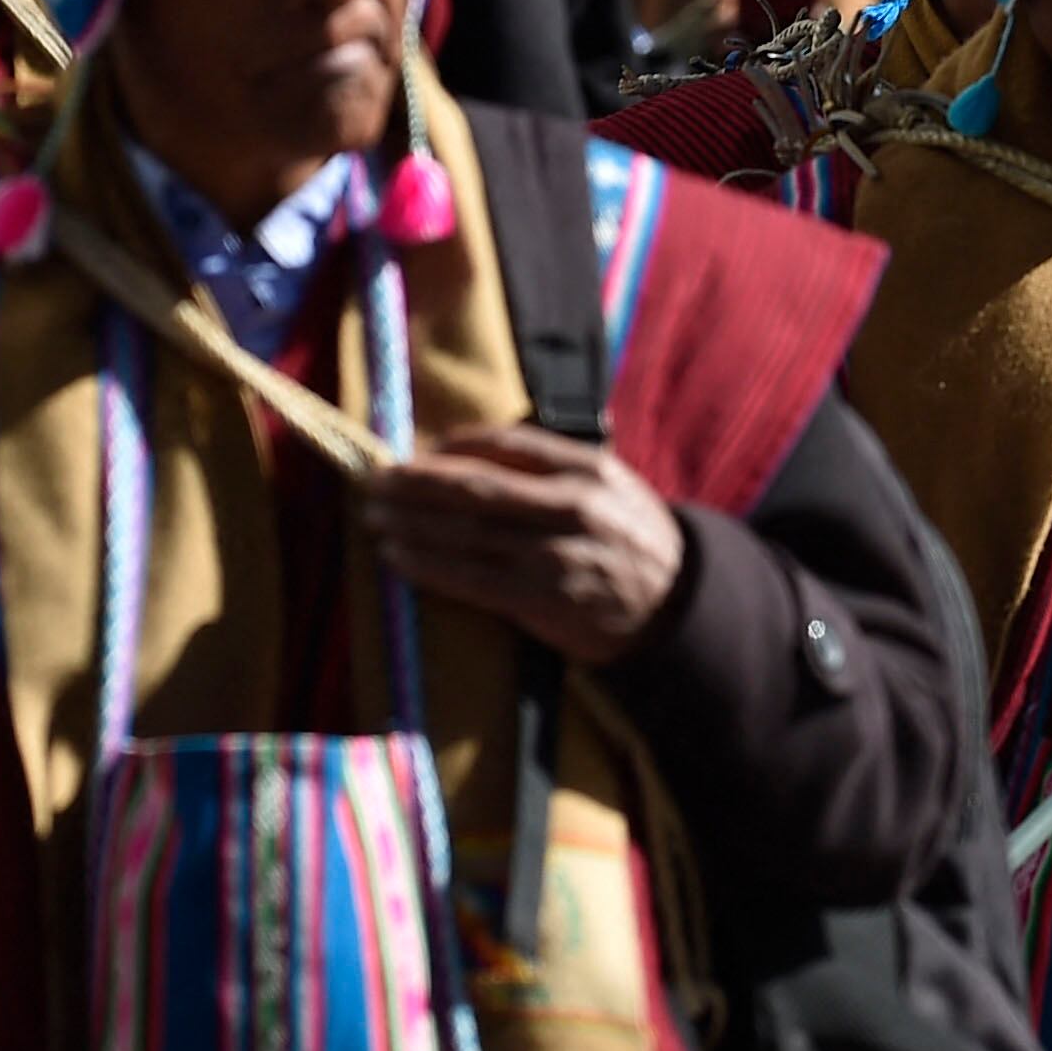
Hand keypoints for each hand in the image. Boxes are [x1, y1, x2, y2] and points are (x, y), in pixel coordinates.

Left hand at [360, 425, 686, 665]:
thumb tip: (469, 452)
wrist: (678, 606)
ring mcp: (556, 554)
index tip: (417, 451)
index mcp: (588, 468)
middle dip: (417, 483)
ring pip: (467, 534)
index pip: (507, 444)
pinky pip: (472, 580)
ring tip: (373, 516)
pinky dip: (429, 566)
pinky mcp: (543, 600)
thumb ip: (552, 466)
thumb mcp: (609, 485)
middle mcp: (572, 506)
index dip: (453, 446)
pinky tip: (398, 557)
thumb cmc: (630, 539)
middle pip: (476, 487)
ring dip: (411, 524)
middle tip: (374, 479)